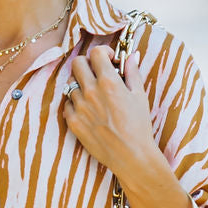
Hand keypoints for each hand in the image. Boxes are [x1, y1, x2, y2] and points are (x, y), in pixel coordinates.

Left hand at [62, 42, 159, 177]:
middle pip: (77, 63)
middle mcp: (90, 91)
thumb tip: (131, 56)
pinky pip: (66, 104)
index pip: (96, 52)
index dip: (103, 53)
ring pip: (71, 84)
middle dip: (88, 64)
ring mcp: (79, 107)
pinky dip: (75, 103)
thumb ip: (133, 72)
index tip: (109, 60)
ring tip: (94, 95)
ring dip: (81, 85)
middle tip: (97, 73)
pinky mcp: (73, 122)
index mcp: (108, 82)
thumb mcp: (140, 96)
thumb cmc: (139, 126)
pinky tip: (88, 110)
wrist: (130, 155)